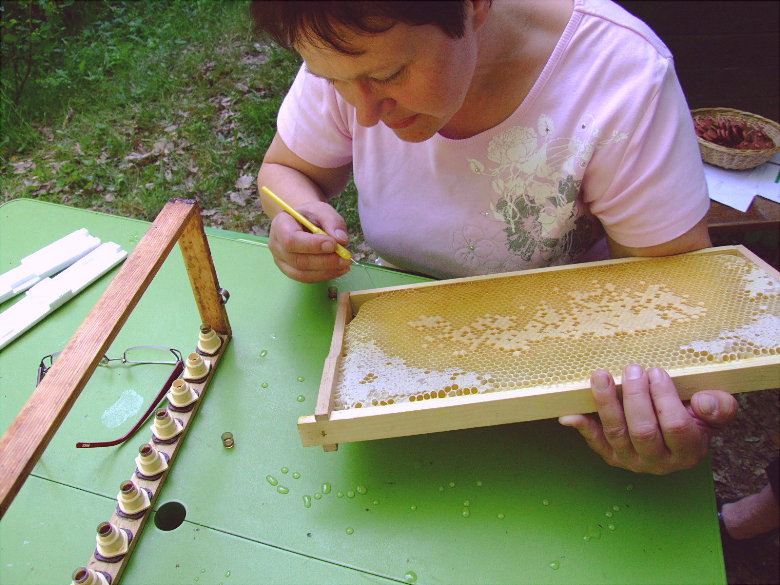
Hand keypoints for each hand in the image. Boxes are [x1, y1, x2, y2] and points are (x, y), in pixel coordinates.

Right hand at [268, 201, 351, 282]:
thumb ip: (332, 221)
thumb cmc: (311, 215)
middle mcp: (276, 245)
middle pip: (297, 260)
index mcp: (280, 225)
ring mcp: (281, 261)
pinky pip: (306, 278)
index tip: (333, 244)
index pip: (291, 239)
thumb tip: (341, 240)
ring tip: (345, 264)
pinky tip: (338, 269)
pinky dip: (324, 275)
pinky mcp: (290, 271)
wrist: (302, 222)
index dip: (312, 245)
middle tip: (346, 258)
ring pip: (302, 273)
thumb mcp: (322, 210)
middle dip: (324, 261)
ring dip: (326, 271)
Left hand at [559, 365, 737, 474]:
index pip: (675, 426)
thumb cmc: (696, 419)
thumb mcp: (716, 412)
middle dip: (635, 396)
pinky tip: (570, 413)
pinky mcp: (611, 456)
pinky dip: (582, 426)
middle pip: (642, 431)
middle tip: (633, 369)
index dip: (664, 398)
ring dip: (606, 403)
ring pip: (616, 433)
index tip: (657, 372)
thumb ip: (718, 407)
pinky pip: (595, 442)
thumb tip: (704, 401)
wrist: (678, 439)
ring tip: (602, 375)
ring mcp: (632, 461)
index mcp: (688, 451)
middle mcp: (659, 462)